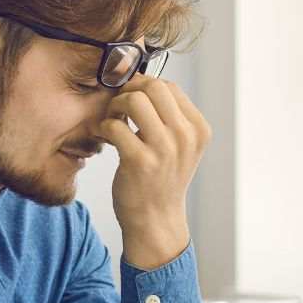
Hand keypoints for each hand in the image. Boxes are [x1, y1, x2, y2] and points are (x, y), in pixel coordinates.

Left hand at [97, 74, 211, 268]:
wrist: (157, 220)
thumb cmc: (162, 179)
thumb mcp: (180, 146)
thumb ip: (170, 116)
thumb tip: (141, 83)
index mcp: (198, 129)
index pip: (170, 86)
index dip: (144, 86)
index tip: (132, 99)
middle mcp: (186, 137)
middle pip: (154, 86)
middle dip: (130, 90)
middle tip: (118, 105)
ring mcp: (165, 149)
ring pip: (134, 101)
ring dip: (115, 106)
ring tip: (112, 120)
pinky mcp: (140, 162)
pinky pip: (115, 126)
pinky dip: (104, 127)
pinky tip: (104, 137)